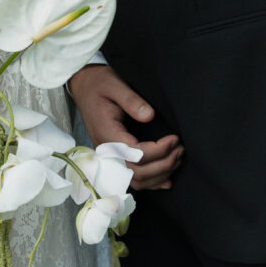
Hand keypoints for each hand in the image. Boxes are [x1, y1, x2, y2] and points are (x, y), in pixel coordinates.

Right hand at [69, 64, 183, 190]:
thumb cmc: (99, 84)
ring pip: (137, 180)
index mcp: (107, 133)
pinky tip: (166, 180)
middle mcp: (107, 150)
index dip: (158, 151)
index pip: (135, 154)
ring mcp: (110, 156)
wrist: (84, 87)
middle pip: (138, 172)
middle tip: (180, 149)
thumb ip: (131, 100)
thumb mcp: (113, 84)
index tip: (174, 139)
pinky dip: (151, 182)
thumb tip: (150, 116)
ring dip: (160, 174)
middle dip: (164, 164)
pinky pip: (132, 177)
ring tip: (177, 158)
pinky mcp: (115, 156)